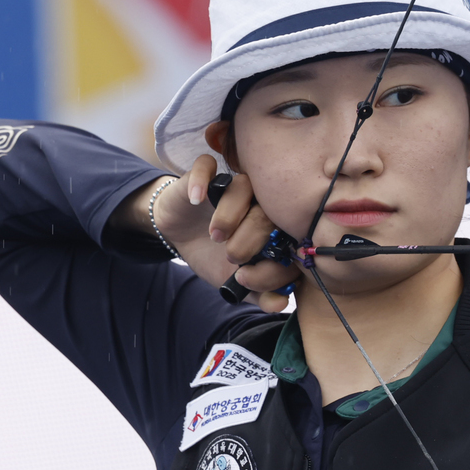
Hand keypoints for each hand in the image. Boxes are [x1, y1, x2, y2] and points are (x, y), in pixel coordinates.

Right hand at [113, 157, 298, 311]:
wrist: (181, 235)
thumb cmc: (214, 255)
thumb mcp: (234, 281)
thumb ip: (260, 293)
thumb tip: (280, 303)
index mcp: (275, 227)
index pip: (289, 236)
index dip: (274, 256)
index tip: (251, 276)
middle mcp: (260, 202)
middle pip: (269, 211)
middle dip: (251, 238)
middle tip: (232, 256)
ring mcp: (234, 185)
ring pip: (244, 187)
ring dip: (230, 214)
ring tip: (216, 236)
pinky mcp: (206, 174)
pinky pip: (207, 166)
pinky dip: (201, 181)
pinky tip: (197, 199)